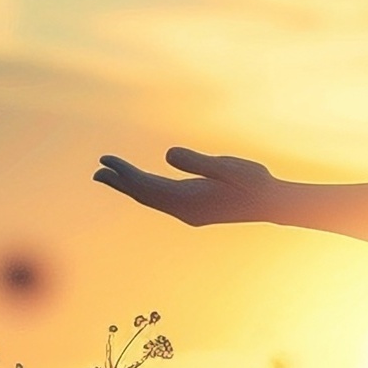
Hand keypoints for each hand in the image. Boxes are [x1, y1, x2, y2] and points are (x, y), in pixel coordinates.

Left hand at [93, 148, 280, 225]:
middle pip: (144, 196)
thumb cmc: (252, 181)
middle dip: (120, 182)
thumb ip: (198, 161)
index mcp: (189, 200)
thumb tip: (168, 155)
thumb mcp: (227, 166)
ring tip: (108, 176)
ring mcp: (189, 213)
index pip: (147, 186)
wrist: (271, 203)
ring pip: (151, 199)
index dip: (124, 174)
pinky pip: (162, 200)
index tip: (106, 161)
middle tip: (96, 171)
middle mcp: (185, 210)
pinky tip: (141, 183)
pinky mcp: (194, 210)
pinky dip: (146, 190)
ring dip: (130, 187)